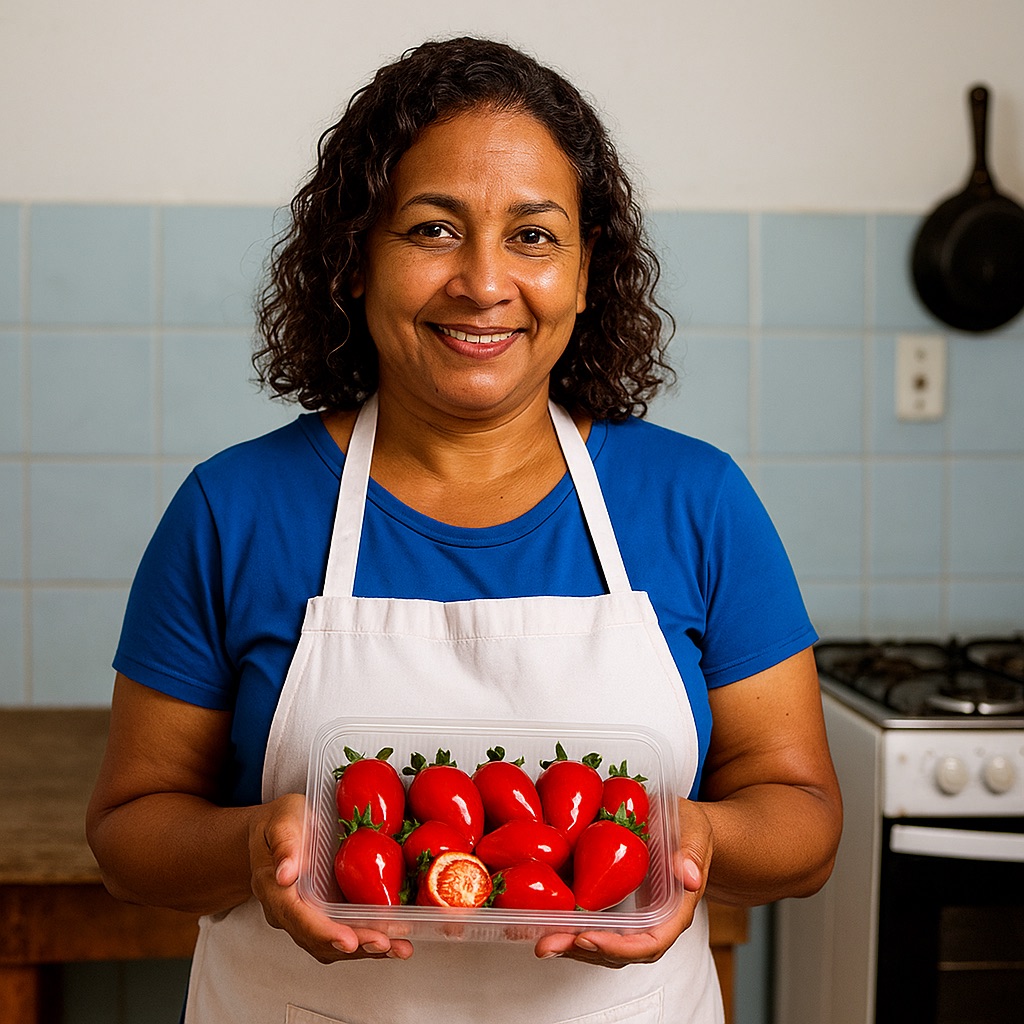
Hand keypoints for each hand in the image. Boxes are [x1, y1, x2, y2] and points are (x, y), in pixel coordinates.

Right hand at [248, 793, 414, 962]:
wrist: (276, 828)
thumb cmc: (279, 821)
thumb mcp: (280, 821)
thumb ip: (284, 844)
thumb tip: (285, 874)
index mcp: (275, 891)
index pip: (299, 919)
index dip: (325, 933)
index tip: (349, 941)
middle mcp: (290, 913)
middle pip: (320, 940)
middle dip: (355, 945)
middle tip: (386, 943)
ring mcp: (308, 916)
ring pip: (335, 944)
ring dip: (367, 949)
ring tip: (399, 947)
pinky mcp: (326, 913)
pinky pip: (345, 933)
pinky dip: (369, 939)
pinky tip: (394, 939)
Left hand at [533, 798, 712, 966]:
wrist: (683, 825)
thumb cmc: (691, 829)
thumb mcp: (695, 833)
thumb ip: (691, 853)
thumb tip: (689, 877)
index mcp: (674, 912)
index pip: (649, 944)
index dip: (617, 947)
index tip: (586, 939)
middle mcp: (652, 923)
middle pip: (619, 951)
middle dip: (582, 951)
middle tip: (548, 945)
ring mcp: (632, 917)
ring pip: (602, 944)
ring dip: (570, 945)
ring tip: (541, 940)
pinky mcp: (614, 904)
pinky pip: (593, 924)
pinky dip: (569, 927)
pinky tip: (544, 921)